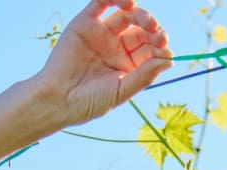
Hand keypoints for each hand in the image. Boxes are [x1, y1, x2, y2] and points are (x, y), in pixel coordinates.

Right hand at [31, 0, 172, 127]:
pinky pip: (102, 3)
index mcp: (127, 66)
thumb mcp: (121, 91)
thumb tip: (170, 60)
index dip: (160, 46)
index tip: (165, 48)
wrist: (56, 100)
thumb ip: (144, 75)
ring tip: (146, 21)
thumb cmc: (88, 103)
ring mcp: (100, 34)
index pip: (150, 49)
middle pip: (141, 30)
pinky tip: (129, 3)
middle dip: (153, 29)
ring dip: (141, 14)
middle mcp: (115, 48)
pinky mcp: (84, 23)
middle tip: (157, 33)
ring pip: (126, 15)